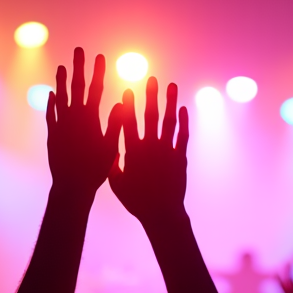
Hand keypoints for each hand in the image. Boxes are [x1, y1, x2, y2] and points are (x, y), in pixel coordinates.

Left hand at [47, 48, 121, 199]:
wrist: (71, 186)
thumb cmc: (95, 169)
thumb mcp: (111, 147)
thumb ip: (116, 123)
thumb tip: (122, 102)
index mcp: (90, 118)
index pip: (95, 89)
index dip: (98, 71)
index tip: (100, 56)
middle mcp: (73, 117)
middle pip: (76, 86)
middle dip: (78, 67)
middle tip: (78, 50)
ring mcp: (60, 124)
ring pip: (60, 97)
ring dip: (61, 81)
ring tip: (62, 67)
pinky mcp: (52, 135)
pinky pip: (50, 114)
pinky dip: (51, 103)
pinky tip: (52, 95)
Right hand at [108, 77, 188, 228]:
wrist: (162, 214)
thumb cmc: (137, 201)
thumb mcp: (117, 184)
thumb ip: (113, 164)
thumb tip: (108, 149)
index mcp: (133, 151)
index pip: (128, 122)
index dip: (128, 105)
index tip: (127, 90)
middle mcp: (151, 147)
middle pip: (151, 116)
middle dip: (151, 96)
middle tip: (151, 79)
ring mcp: (168, 151)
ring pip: (169, 121)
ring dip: (170, 102)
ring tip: (171, 85)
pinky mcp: (180, 158)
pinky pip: (183, 135)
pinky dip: (184, 121)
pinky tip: (183, 109)